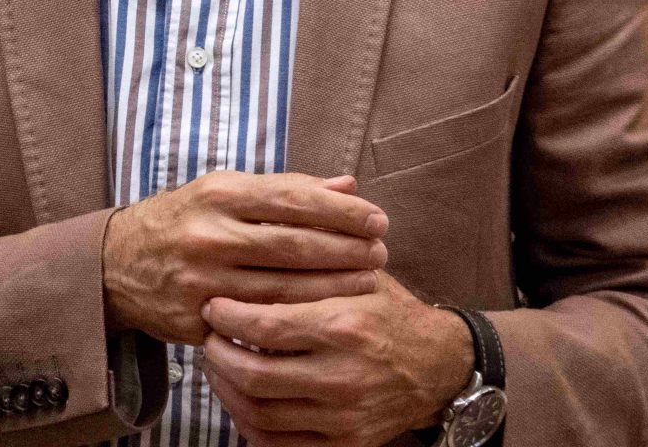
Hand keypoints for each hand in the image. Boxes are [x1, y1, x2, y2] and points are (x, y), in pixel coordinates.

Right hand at [101, 171, 388, 346]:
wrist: (117, 263)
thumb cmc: (183, 219)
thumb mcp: (225, 190)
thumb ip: (287, 189)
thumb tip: (348, 187)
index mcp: (219, 194)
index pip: (293, 201)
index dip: (342, 213)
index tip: (378, 220)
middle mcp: (209, 234)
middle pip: (295, 246)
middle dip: (346, 250)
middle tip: (381, 253)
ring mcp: (203, 281)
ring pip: (283, 290)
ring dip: (333, 287)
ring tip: (368, 282)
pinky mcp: (197, 320)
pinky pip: (257, 324)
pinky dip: (296, 320)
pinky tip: (326, 315)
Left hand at [198, 269, 475, 446]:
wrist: (439, 367)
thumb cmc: (391, 312)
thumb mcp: (362, 274)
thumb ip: (316, 252)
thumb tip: (263, 222)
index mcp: (344, 326)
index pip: (266, 325)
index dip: (228, 317)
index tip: (213, 305)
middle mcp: (343, 376)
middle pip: (255, 375)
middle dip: (219, 355)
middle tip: (208, 337)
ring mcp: (343, 417)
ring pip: (260, 413)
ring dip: (226, 389)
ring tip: (217, 364)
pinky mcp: (344, 444)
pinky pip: (278, 443)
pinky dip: (249, 421)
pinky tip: (240, 396)